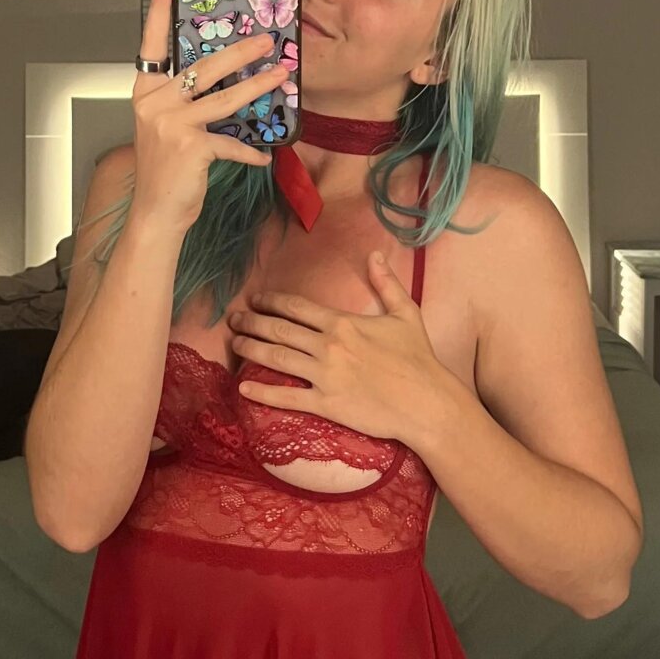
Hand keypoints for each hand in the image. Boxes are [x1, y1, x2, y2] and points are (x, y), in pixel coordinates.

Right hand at [131, 0, 287, 234]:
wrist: (156, 213)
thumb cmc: (165, 170)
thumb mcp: (166, 127)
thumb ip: (185, 102)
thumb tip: (224, 78)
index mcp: (146, 92)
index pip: (151, 45)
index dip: (160, 13)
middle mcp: (154, 103)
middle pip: (202, 67)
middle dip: (238, 52)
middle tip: (265, 40)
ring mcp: (171, 124)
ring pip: (224, 97)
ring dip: (257, 86)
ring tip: (281, 74)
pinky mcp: (191, 147)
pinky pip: (231, 142)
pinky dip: (250, 150)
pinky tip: (264, 155)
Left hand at [229, 250, 460, 446]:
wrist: (426, 402)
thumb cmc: (418, 358)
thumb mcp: (405, 313)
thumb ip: (386, 283)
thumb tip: (374, 254)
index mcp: (342, 323)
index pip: (297, 307)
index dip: (271, 301)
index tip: (255, 299)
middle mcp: (327, 346)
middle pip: (279, 330)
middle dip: (253, 322)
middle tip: (234, 319)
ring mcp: (324, 376)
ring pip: (277, 358)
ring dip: (251, 349)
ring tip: (235, 344)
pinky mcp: (325, 404)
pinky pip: (287, 397)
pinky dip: (262, 393)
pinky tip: (243, 388)